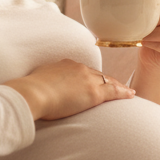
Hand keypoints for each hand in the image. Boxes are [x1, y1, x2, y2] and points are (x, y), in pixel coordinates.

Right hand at [4, 59, 132, 120]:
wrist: (32, 94)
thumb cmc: (28, 92)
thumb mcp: (36, 81)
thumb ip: (44, 82)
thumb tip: (39, 88)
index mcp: (65, 64)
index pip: (82, 70)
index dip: (90, 76)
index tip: (94, 80)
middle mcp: (78, 68)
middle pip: (97, 74)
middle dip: (106, 79)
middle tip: (115, 84)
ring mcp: (87, 80)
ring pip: (108, 81)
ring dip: (118, 85)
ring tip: (126, 91)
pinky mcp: (93, 93)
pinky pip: (114, 91)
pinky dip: (123, 92)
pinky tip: (131, 95)